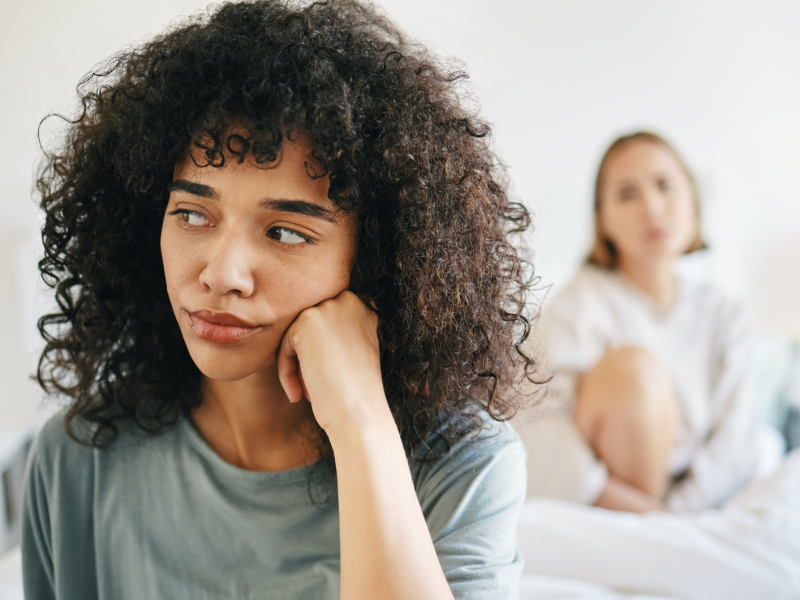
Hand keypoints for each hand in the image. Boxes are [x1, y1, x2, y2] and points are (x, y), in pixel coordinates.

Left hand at [277, 290, 390, 437]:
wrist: (359, 413)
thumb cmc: (358, 393)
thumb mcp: (354, 353)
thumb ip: (336, 334)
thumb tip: (305, 333)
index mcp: (367, 306)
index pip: (328, 326)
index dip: (323, 355)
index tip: (327, 381)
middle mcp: (351, 300)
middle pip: (311, 328)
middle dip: (309, 359)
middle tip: (315, 389)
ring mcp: (330, 307)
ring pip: (297, 336)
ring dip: (298, 366)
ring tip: (309, 392)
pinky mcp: (308, 320)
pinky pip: (285, 344)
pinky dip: (287, 370)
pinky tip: (299, 394)